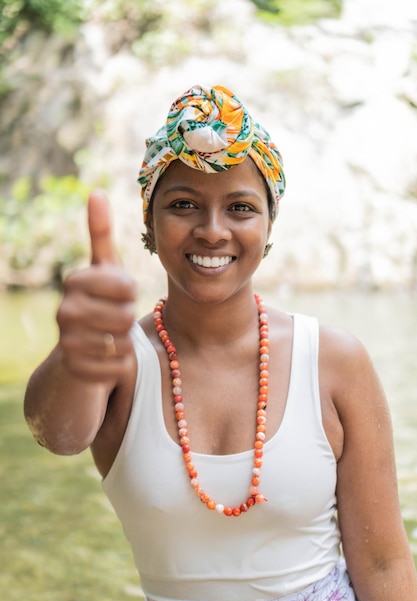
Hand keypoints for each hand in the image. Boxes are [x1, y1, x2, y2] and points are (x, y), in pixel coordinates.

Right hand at [56, 190, 136, 381]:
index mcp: (74, 282)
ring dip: (125, 343)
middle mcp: (64, 310)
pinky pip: (119, 367)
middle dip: (127, 319)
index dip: (130, 293)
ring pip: (124, 343)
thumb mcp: (102, 269)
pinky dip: (120, 365)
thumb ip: (101, 233)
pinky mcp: (76, 370)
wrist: (77, 351)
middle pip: (126, 316)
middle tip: (112, 320)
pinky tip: (105, 359)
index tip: (116, 295)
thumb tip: (97, 191)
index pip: (127, 286)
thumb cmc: (98, 303)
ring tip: (108, 338)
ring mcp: (66, 341)